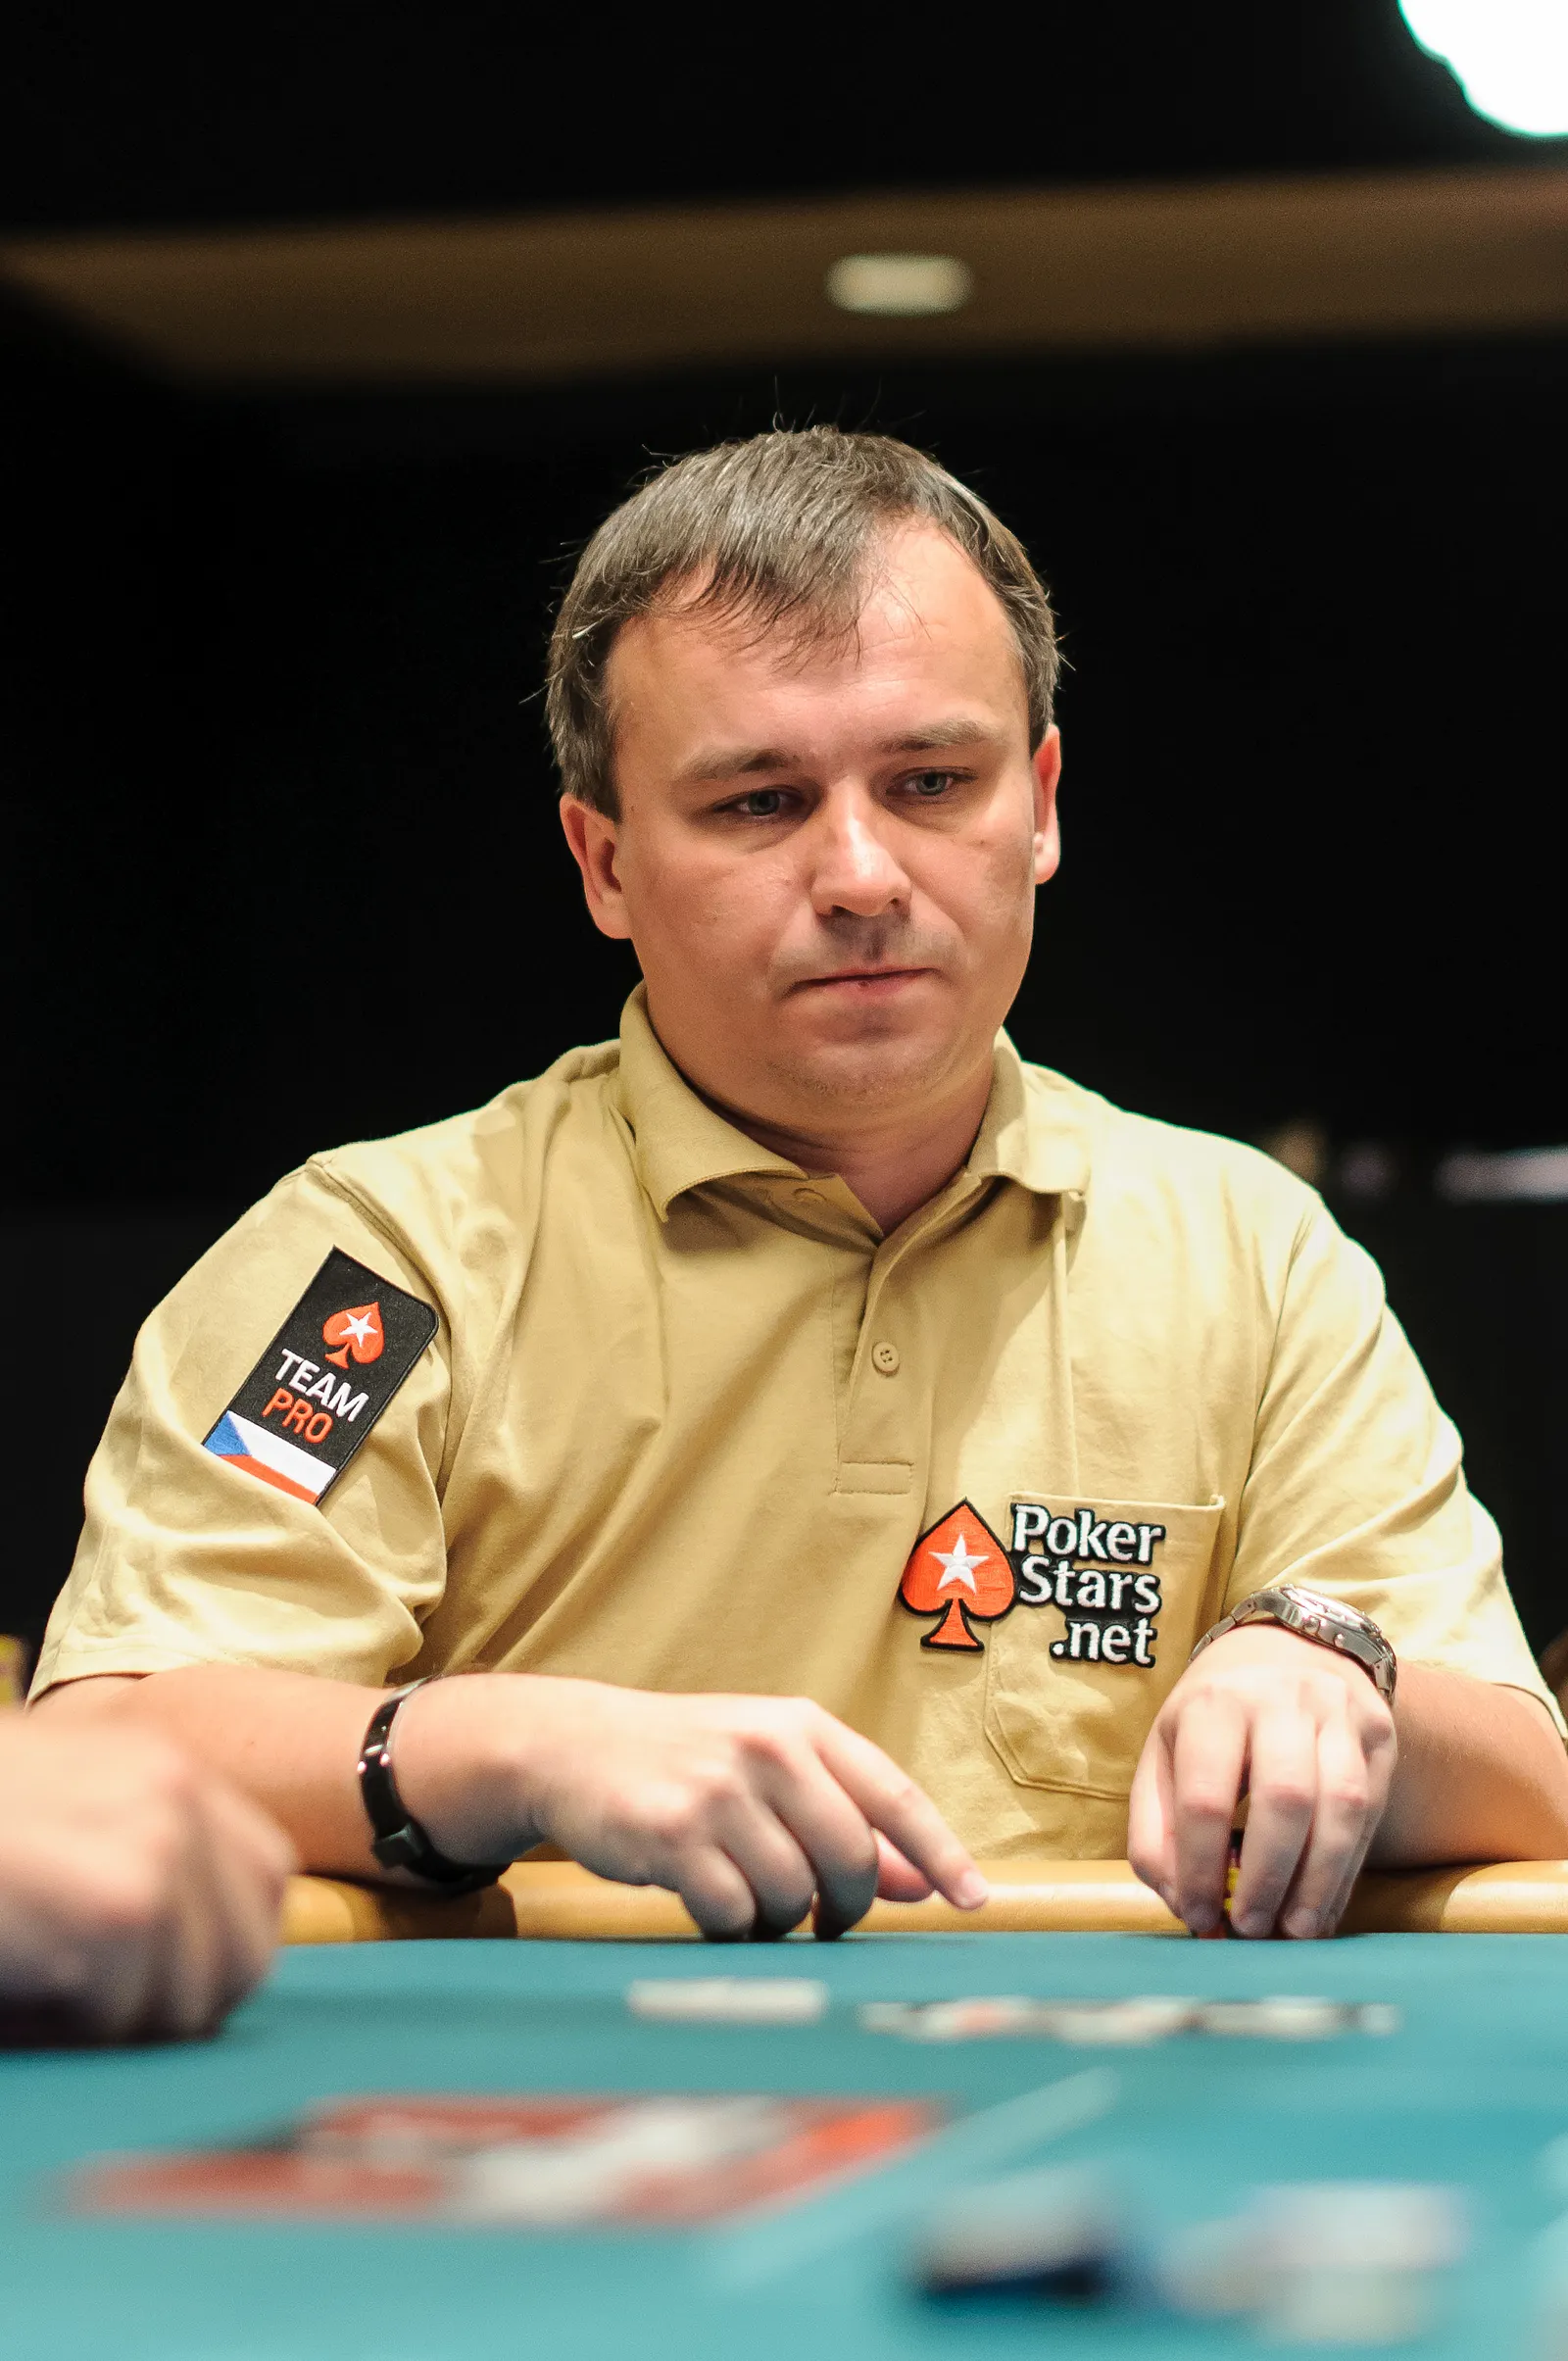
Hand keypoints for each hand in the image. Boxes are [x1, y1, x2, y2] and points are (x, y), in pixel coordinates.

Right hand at [0, 1715, 294, 2041]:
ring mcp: (157, 1845)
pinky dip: (61, 2029)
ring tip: (37, 1986)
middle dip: (174, 2005)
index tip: (154, 1983)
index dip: (219, 1951)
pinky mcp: (121, 1905)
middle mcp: (176, 1795)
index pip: (263, 1880)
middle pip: (243, 1953)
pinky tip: (16, 1992)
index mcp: (166, 1768)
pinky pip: (122, 2016)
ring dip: (109, 2022)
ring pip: (186, 2000)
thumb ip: (127, 1846)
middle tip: (87, 2006)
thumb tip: (197, 1955)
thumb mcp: (58, 1805)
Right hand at [395, 1676, 986, 1939]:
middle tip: (825, 1919)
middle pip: (852, 1858)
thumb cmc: (688, 1764)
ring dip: (779, 1918)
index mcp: (802, 1726)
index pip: (895, 1797)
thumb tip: (920, 1884)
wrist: (572, 1747)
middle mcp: (768, 1748)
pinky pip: (732, 1913)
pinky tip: (711, 1905)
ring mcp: (718, 1789)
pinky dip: (731, 1927)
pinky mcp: (672, 1833)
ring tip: (749, 1898)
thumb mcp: (771, 1769)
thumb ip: (845, 1816)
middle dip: (847, 1906)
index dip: (941, 1854)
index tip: (976, 1901)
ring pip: (792, 1894)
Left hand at [1126, 1624, 1396, 1937]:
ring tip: (1294, 1931)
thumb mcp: (1164, 1757)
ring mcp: (1337, 1712)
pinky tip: (1323, 1907)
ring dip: (1317, 1882)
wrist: (1286, 1652)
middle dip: (1267, 1878)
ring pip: (1341, 1806)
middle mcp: (1280, 1698)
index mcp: (1213, 1703)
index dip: (1200, 1867)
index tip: (1198, 1913)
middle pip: (1284, 1799)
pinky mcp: (1376, 1733)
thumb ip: (1156, 1833)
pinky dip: (1346, 1872)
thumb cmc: (1213, 1722)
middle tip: (1250, 1928)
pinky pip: (1370, 1812)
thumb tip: (1184, 1904)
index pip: (1206, 1796)